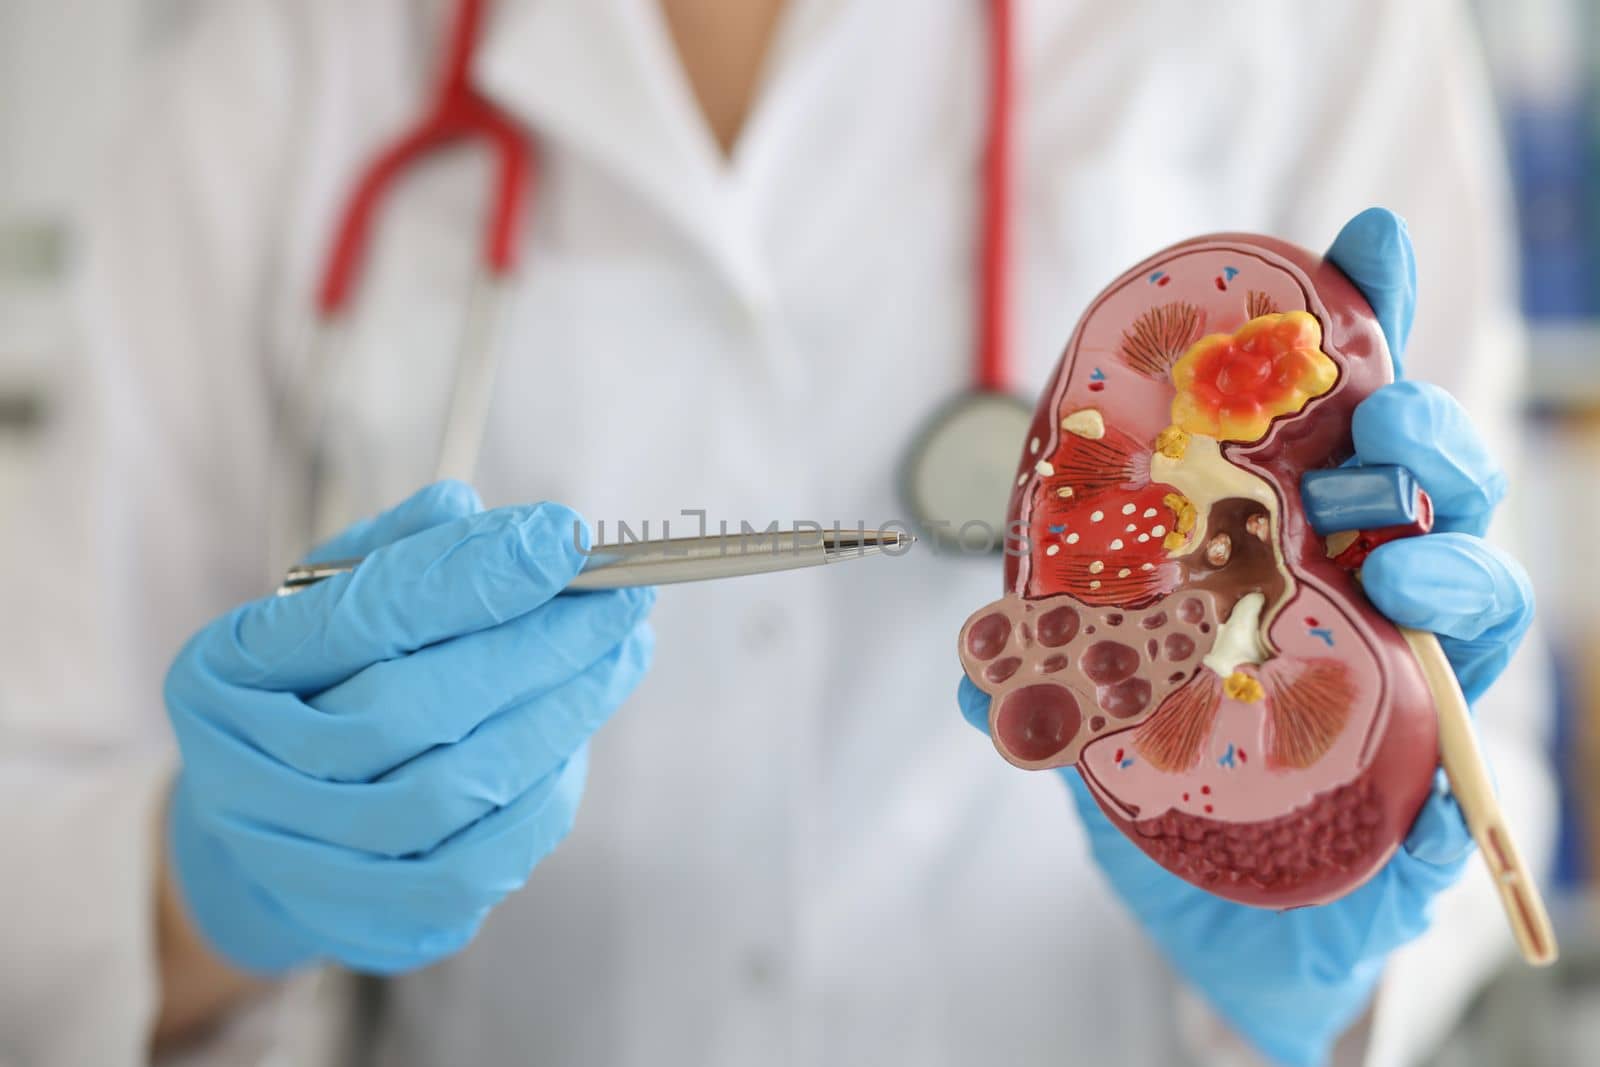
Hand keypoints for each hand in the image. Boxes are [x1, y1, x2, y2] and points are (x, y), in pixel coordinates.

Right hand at [164, 482, 654, 974]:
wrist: (262, 835)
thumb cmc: (313, 689)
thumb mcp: (328, 604)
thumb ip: (399, 553)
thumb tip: (475, 513)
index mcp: (227, 673)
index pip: (360, 616)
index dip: (470, 576)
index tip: (565, 538)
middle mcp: (245, 776)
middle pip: (412, 708)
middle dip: (537, 646)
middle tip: (623, 601)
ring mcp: (304, 862)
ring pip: (456, 789)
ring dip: (560, 715)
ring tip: (621, 656)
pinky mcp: (373, 922)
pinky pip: (484, 860)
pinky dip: (546, 792)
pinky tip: (579, 735)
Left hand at [957, 209, 1533, 1065]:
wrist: (1221, 924)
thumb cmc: (1170, 783)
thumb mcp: (1087, 708)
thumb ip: (1037, 675)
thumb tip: (972, 675)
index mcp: (1285, 543)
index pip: (1330, 422)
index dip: (1356, 327)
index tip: (1360, 240)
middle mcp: (1360, 589)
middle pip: (1420, 480)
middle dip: (1420, 425)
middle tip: (1383, 416)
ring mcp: (1409, 673)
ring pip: (1473, 583)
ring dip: (1455, 554)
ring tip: (1405, 565)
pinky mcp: (1435, 774)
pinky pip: (1477, 726)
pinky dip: (1464, 690)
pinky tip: (1428, 671)